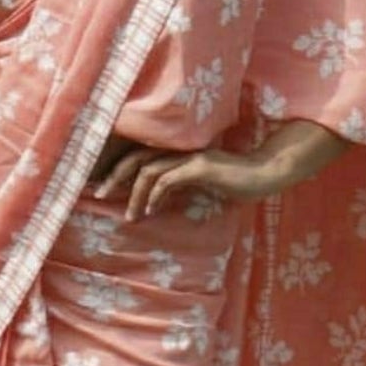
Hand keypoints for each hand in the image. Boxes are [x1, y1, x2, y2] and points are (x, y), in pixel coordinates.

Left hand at [91, 143, 278, 220]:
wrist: (266, 174)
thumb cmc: (238, 181)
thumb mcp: (202, 183)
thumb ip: (181, 185)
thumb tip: (158, 199)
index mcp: (178, 152)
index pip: (140, 154)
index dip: (120, 168)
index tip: (106, 187)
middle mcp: (181, 150)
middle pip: (136, 157)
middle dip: (114, 176)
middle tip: (98, 194)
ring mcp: (190, 157)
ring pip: (149, 169)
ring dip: (134, 193)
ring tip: (129, 215)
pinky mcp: (201, 168)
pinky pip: (169, 179)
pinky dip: (156, 195)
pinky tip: (152, 210)